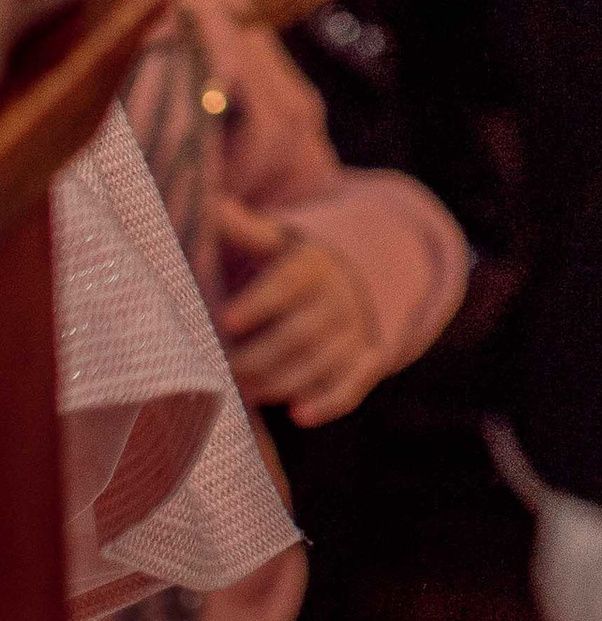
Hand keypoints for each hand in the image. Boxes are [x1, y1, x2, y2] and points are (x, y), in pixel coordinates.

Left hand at [212, 198, 381, 424]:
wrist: (359, 279)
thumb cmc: (296, 265)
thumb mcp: (278, 242)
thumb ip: (247, 231)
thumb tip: (215, 206)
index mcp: (313, 267)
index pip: (286, 284)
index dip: (258, 303)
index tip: (225, 319)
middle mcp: (339, 299)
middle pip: (299, 334)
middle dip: (258, 358)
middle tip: (223, 371)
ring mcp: (356, 332)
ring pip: (320, 363)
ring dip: (279, 383)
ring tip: (245, 392)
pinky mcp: (367, 360)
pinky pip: (353, 385)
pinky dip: (329, 402)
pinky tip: (299, 414)